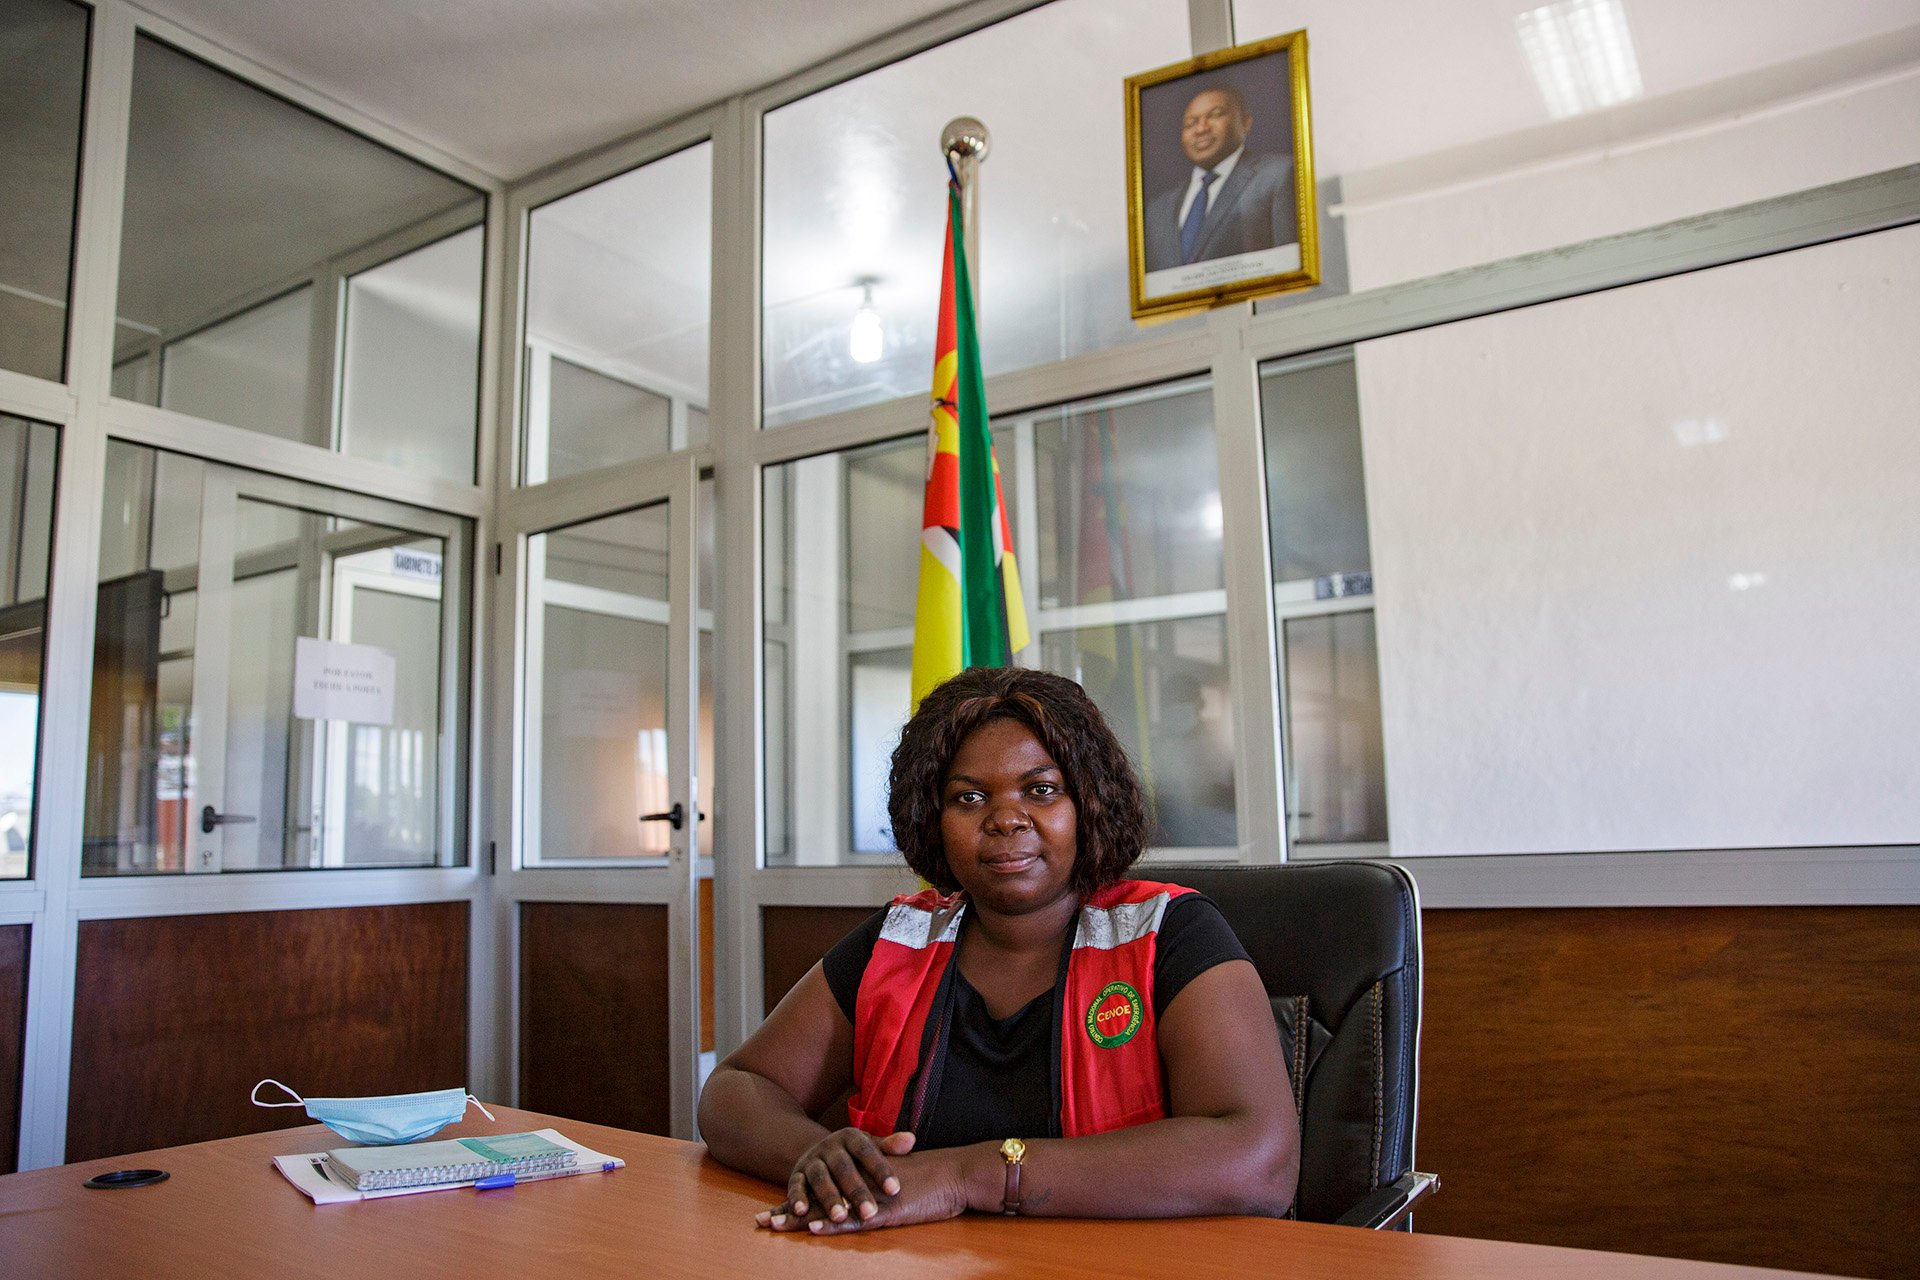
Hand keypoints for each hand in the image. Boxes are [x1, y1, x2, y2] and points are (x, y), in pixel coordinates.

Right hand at [756, 1128, 913, 1230]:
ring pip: (820, 1177)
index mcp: (851, 1137)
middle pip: (843, 1167)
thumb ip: (890, 1146)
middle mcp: (830, 1147)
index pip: (868, 1151)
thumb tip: (911, 1140)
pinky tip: (802, 1211)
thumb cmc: (854, 1155)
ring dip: (829, 1197)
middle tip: (869, 1212)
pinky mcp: (796, 1174)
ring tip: (840, 1216)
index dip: (881, 1170)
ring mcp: (812, 1160)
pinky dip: (797, 1197)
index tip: (895, 1189)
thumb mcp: (871, 1147)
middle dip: (856, 1191)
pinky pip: (795, 1185)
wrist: (820, 1152)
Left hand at [782, 1146, 976, 1233]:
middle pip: (819, 1200)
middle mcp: (861, 1186)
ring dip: (800, 1219)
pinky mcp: (886, 1211)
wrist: (957, 1175)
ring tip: (774, 1225)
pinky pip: (855, 1219)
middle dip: (789, 1212)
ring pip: (830, 1210)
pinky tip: (814, 1227)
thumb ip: (877, 1188)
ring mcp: (872, 1198)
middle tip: (761, 1221)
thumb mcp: (898, 1183)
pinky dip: (833, 1224)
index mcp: (860, 1180)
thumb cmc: (931, 1181)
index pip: (823, 1192)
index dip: (798, 1202)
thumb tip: (861, 1200)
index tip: (773, 1212)